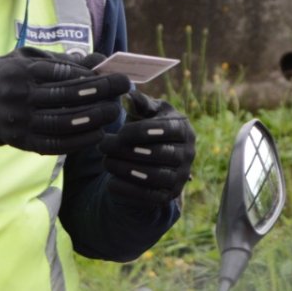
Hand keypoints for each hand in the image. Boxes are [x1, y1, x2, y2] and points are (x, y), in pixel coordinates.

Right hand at [0, 47, 129, 154]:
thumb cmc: (12, 76)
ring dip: (95, 118)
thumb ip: (64, 62)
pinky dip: (80, 140)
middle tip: (123, 89)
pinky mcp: (22, 143)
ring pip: (63, 122)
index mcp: (21, 72)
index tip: (116, 75)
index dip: (92, 75)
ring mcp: (20, 122)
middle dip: (101, 93)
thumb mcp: (30, 60)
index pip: (62, 73)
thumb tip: (100, 62)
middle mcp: (19, 97)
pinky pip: (56, 144)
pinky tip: (98, 133)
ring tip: (113, 111)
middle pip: (66, 97)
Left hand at [98, 90, 195, 205]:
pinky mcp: (168, 195)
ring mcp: (180, 176)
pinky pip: (148, 196)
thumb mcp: (147, 112)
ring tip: (106, 162)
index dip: (140, 132)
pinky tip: (110, 181)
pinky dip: (128, 190)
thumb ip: (140, 104)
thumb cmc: (149, 127)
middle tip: (103, 146)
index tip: (118, 133)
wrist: (155, 158)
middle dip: (127, 150)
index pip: (165, 130)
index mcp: (183, 128)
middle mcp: (188, 153)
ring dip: (126, 169)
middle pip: (158, 153)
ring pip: (153, 176)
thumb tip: (128, 95)